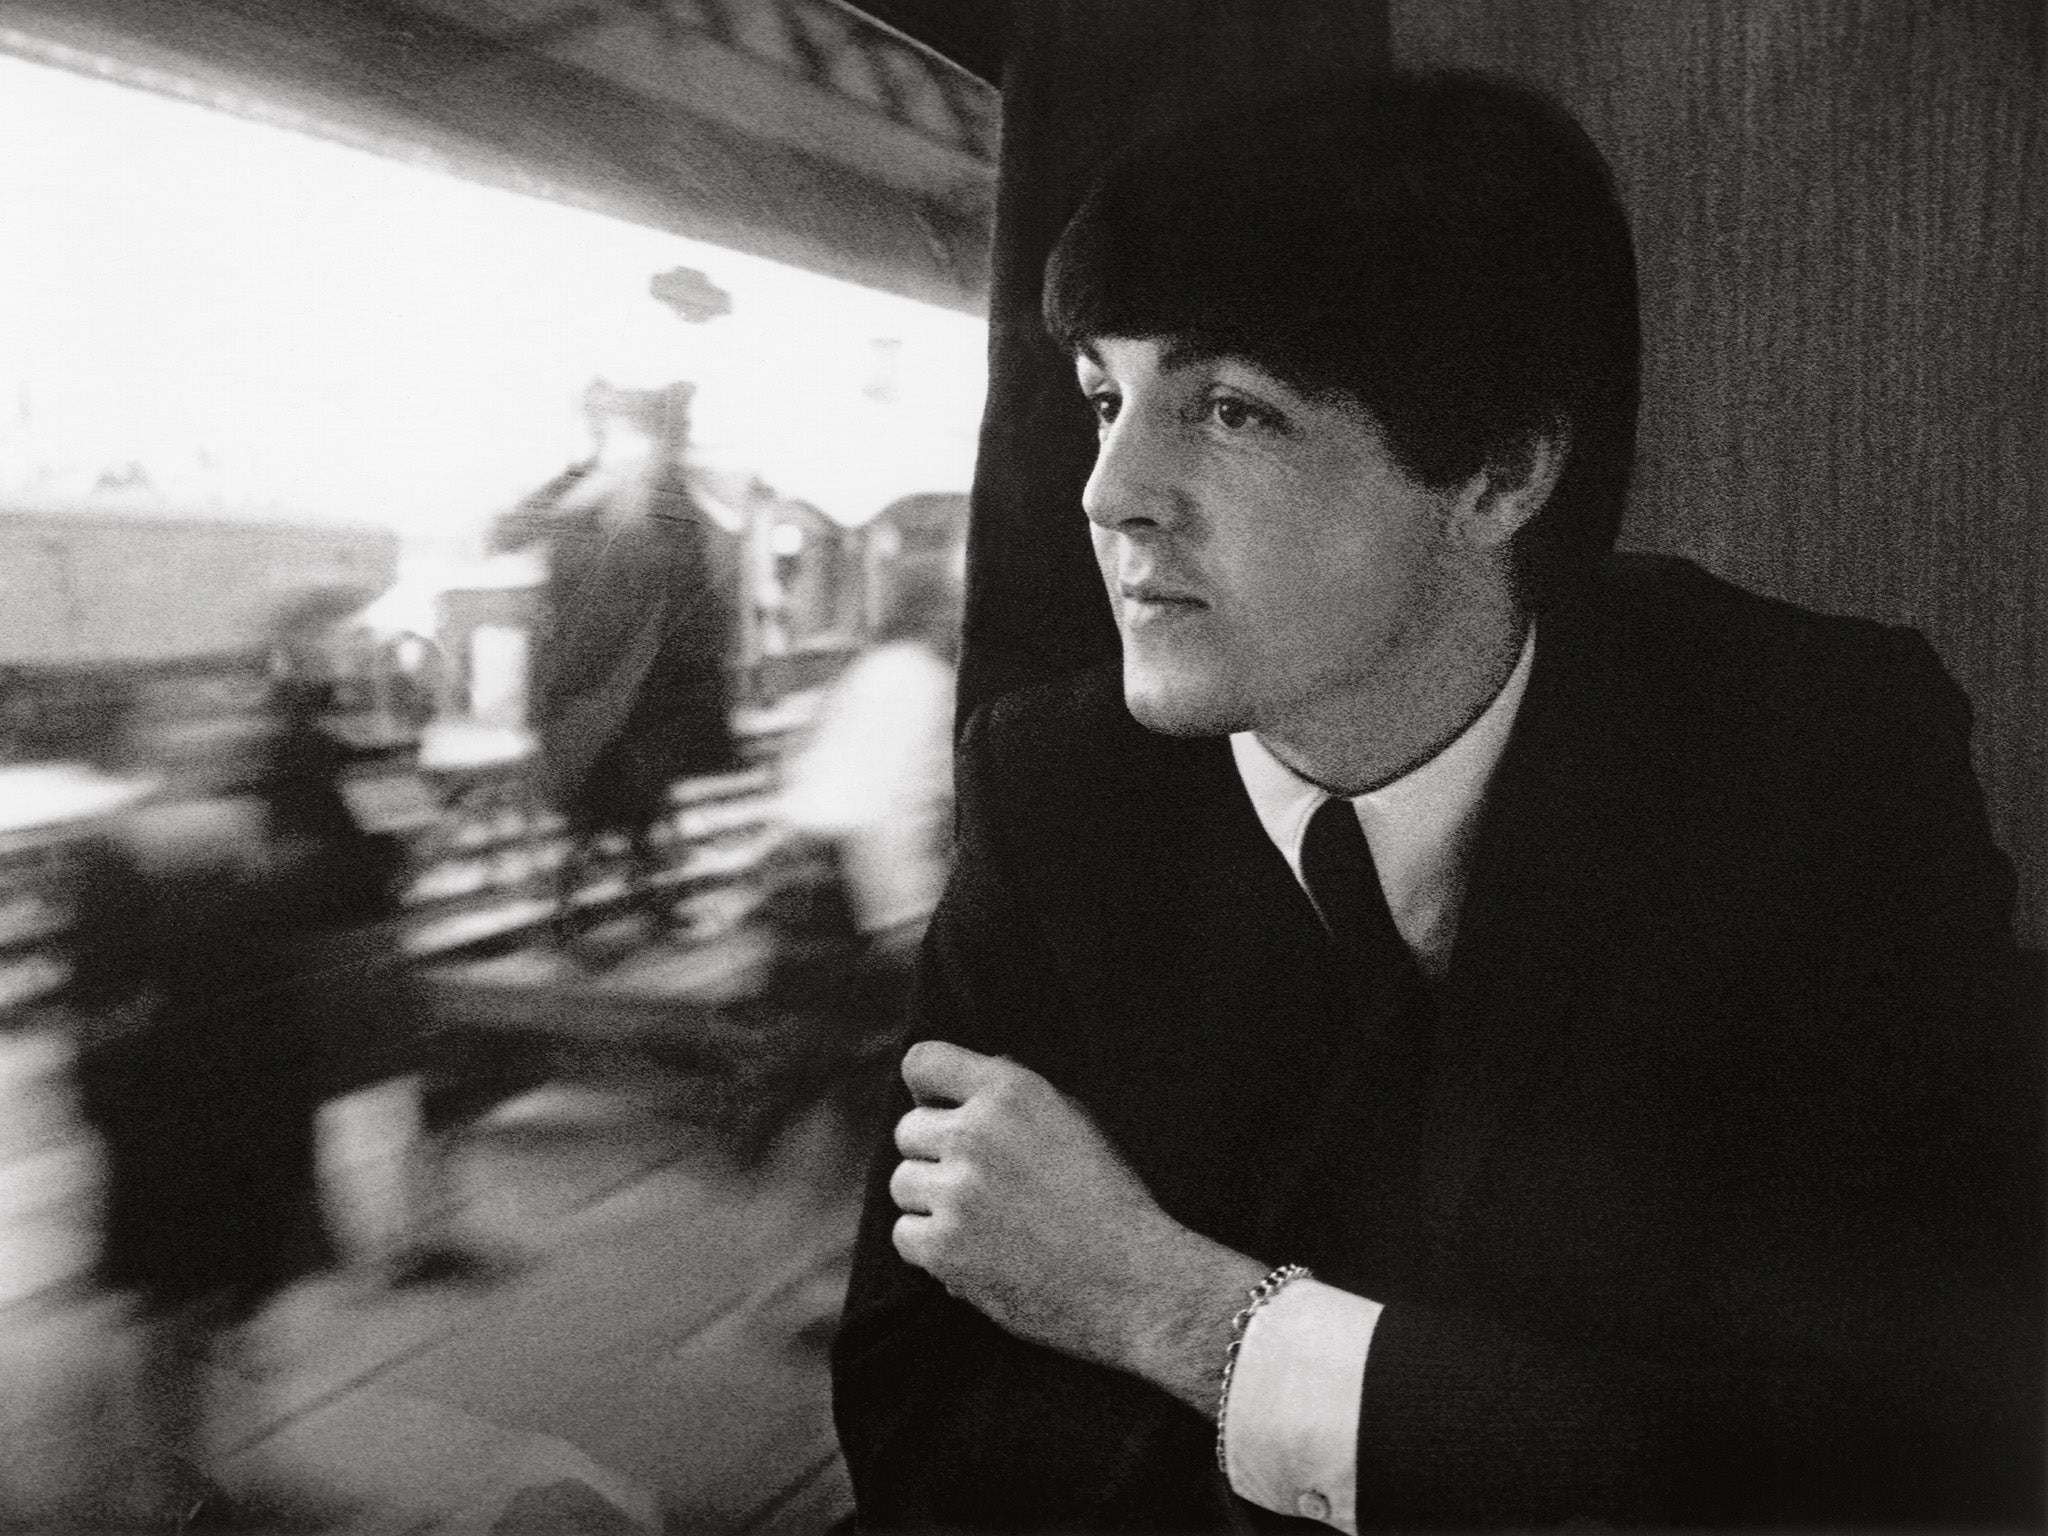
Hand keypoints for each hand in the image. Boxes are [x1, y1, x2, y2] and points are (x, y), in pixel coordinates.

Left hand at [889, 1040, 1264, 1412]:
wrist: (1135, 1281)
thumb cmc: (1109, 1202)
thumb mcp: (1073, 1122)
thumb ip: (1012, 1098)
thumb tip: (961, 1081)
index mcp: (1010, 1091)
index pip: (922, 1062)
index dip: (927, 1091)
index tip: (944, 1115)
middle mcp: (977, 1133)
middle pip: (908, 1130)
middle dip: (936, 1156)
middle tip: (980, 1187)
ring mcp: (958, 1191)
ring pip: (903, 1184)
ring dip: (932, 1203)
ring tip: (984, 1223)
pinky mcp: (944, 1247)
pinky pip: (904, 1235)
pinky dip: (931, 1248)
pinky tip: (975, 1253)